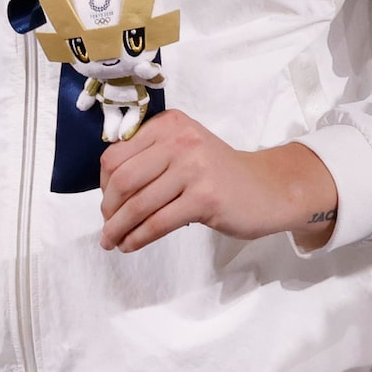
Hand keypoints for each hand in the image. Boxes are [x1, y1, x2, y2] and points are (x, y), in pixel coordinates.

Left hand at [96, 111, 341, 252]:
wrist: (268, 188)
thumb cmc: (219, 174)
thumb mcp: (183, 151)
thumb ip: (150, 159)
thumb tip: (107, 191)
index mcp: (168, 125)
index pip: (116, 154)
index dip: (103, 184)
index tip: (108, 202)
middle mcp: (179, 140)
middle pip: (122, 179)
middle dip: (108, 209)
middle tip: (108, 226)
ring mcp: (194, 168)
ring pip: (138, 204)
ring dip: (118, 228)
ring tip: (112, 241)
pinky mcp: (205, 197)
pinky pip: (158, 222)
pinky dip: (138, 238)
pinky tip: (130, 246)